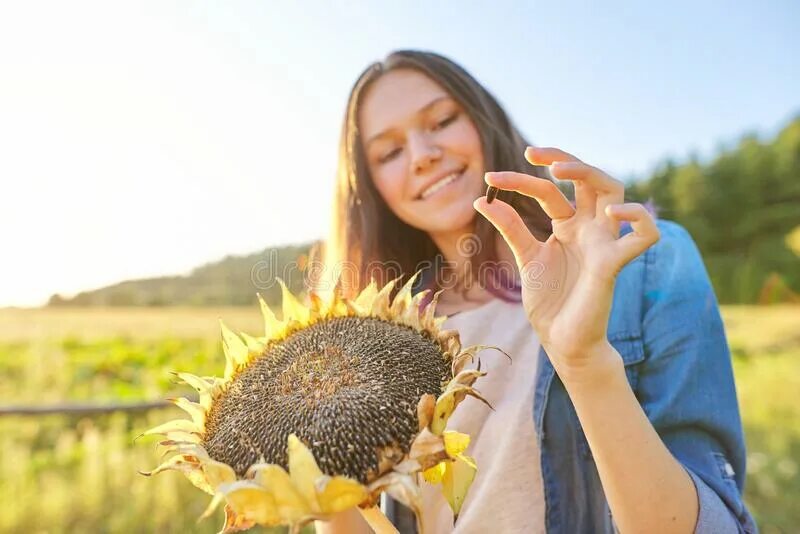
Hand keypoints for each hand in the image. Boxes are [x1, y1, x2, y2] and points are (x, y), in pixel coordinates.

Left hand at [474, 147, 658, 378]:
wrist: (560, 340)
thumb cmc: (549, 301)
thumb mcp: (525, 257)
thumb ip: (511, 228)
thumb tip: (482, 200)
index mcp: (568, 226)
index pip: (550, 191)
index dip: (522, 180)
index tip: (491, 179)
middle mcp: (589, 229)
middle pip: (590, 179)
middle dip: (565, 158)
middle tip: (531, 153)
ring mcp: (603, 243)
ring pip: (616, 192)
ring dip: (592, 173)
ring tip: (560, 171)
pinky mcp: (614, 264)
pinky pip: (646, 235)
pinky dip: (638, 218)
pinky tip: (612, 213)